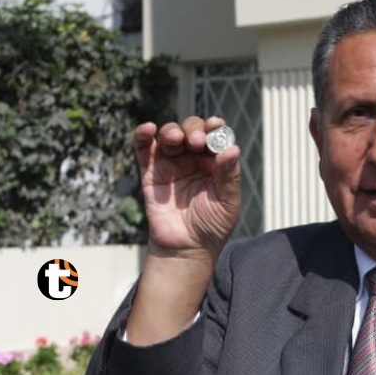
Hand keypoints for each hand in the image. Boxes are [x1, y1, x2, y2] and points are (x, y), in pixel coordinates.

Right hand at [134, 116, 241, 256]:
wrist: (186, 249)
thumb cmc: (212, 226)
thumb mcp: (228, 201)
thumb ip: (229, 175)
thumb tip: (232, 148)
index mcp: (215, 162)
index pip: (215, 136)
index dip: (215, 127)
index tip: (215, 125)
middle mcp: (193, 158)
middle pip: (192, 130)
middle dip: (194, 129)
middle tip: (197, 141)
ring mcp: (171, 163)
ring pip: (169, 135)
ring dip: (173, 130)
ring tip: (177, 138)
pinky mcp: (151, 172)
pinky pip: (144, 149)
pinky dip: (143, 135)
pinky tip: (148, 129)